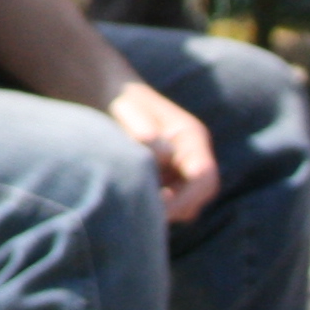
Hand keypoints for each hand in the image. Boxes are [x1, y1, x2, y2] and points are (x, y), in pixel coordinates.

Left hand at [105, 77, 221, 224]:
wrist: (106, 95)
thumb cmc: (117, 100)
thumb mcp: (125, 109)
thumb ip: (143, 130)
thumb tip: (163, 155)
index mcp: (191, 136)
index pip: (203, 175)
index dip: (184, 196)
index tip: (157, 205)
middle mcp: (192, 155)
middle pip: (200, 195)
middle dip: (176, 208)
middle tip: (143, 214)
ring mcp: (181, 168)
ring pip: (186, 204)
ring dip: (166, 210)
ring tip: (134, 207)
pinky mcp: (168, 179)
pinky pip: (170, 203)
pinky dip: (155, 207)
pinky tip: (130, 203)